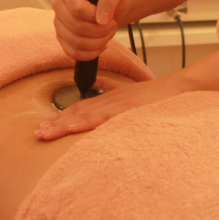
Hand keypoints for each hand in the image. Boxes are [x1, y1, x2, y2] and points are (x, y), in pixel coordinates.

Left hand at [34, 76, 189, 140]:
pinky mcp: (127, 110)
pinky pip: (104, 117)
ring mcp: (117, 105)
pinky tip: (73, 128)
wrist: (180, 88)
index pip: (80, 108)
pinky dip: (87, 123)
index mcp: (109, 98)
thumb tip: (98, 85)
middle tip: (38, 134)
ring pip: (85, 115)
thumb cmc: (158, 94)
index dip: (61, 117)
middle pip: (77, 112)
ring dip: (64, 125)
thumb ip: (112, 88)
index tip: (45, 127)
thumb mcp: (131, 92)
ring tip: (47, 134)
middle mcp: (109, 100)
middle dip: (56, 123)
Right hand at [52, 0, 131, 60]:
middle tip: (112, 25)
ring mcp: (59, 24)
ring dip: (98, 42)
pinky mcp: (62, 39)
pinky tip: (101, 45)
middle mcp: (59, 6)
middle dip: (100, 31)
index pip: (77, 8)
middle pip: (77, 27)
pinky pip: (73, 53)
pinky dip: (91, 53)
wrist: (111, 6)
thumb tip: (101, 19)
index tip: (109, 17)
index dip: (95, 17)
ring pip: (76, 42)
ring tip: (109, 34)